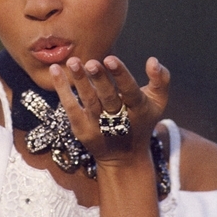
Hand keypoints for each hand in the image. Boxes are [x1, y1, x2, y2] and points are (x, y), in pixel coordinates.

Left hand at [49, 55, 168, 163]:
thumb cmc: (142, 120)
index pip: (130, 91)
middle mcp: (119, 120)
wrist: (125, 157)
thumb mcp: (158, 102)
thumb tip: (153, 60)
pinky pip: (70, 108)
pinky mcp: (82, 130)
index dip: (121, 76)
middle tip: (92, 62)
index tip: (110, 59)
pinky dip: (62, 90)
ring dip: (80, 81)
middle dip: (100, 80)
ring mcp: (98, 126)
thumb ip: (160, 79)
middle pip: (108, 98)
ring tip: (73, 62)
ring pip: (88, 102)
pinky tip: (56, 71)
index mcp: (139, 110)